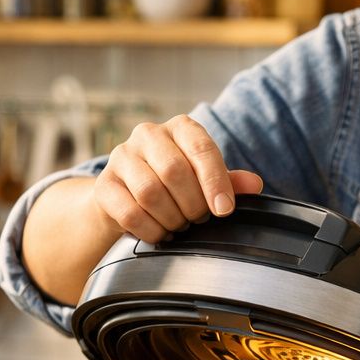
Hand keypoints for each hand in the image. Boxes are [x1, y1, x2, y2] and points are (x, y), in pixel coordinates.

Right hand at [91, 114, 263, 243]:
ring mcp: (122, 157)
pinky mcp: (105, 185)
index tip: (224, 210)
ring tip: (179, 225)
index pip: (201, 148)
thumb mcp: (204, 179)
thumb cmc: (174, 184)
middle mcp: (148, 134)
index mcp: (180, 127)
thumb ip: (229, 181)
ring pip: (150, 193)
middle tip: (198, 218)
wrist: (126, 194)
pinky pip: (130, 213)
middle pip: (174, 172)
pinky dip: (150, 230)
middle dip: (192, 204)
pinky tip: (160, 232)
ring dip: (171, 218)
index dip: (215, 182)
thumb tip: (254, 185)